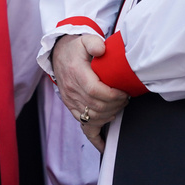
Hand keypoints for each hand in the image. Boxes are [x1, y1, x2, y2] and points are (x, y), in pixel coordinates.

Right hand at [52, 34, 128, 150]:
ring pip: (93, 118)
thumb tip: (101, 50)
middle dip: (116, 105)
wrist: (59, 55)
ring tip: (119, 107)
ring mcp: (71, 101)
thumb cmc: (75, 49)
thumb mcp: (84, 39)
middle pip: (97, 106)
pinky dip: (96, 137)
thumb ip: (93, 43)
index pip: (96, 91)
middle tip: (126, 98)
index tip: (124, 92)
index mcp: (76, 74)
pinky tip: (104, 146)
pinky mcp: (72, 108)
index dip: (113, 95)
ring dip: (110, 116)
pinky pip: (84, 126)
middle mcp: (72, 90)